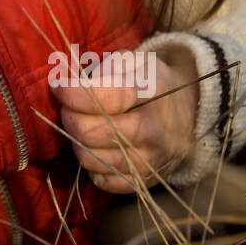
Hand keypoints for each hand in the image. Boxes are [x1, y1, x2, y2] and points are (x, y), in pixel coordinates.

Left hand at [51, 45, 200, 192]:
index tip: (58, 87)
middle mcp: (156, 129)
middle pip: (96, 132)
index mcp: (153, 90)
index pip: (107, 96)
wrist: (187, 112)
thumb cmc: (149, 81)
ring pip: (96, 160)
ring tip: (81, 128)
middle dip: (71, 119)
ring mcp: (153, 159)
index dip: (74, 93)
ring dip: (78, 144)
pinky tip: (95, 149)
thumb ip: (104, 68)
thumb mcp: (133, 61)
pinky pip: (106, 182)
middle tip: (67, 109)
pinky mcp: (147, 181)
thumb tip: (71, 83)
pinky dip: (93, 167)